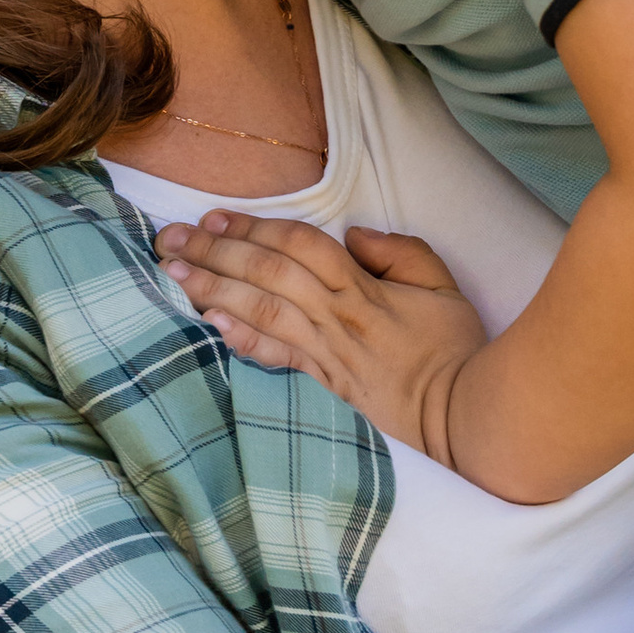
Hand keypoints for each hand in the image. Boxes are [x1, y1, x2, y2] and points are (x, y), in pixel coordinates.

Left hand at [156, 214, 484, 464]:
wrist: (463, 415)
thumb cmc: (455, 348)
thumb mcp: (444, 286)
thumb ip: (401, 253)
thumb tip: (355, 234)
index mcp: (363, 290)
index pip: (300, 246)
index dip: (256, 228)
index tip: (216, 216)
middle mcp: (336, 318)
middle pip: (267, 274)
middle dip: (215, 252)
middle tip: (170, 237)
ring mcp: (325, 354)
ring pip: (261, 312)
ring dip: (213, 289)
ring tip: (172, 273)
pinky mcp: (322, 384)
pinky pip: (275, 357)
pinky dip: (241, 339)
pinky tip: (208, 324)